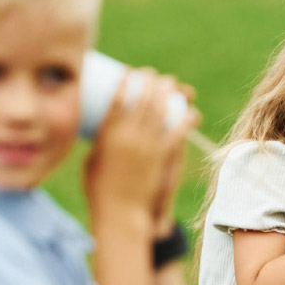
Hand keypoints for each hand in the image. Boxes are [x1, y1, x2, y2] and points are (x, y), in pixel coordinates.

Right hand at [86, 70, 197, 215]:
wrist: (119, 212)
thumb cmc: (100, 190)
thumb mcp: (93, 160)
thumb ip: (101, 143)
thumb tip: (105, 130)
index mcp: (107, 134)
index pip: (118, 98)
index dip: (127, 81)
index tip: (131, 71)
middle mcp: (127, 135)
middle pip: (142, 99)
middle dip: (149, 81)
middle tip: (153, 74)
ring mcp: (146, 145)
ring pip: (160, 111)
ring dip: (168, 93)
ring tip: (173, 84)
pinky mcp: (161, 158)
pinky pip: (176, 133)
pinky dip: (184, 120)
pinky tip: (191, 113)